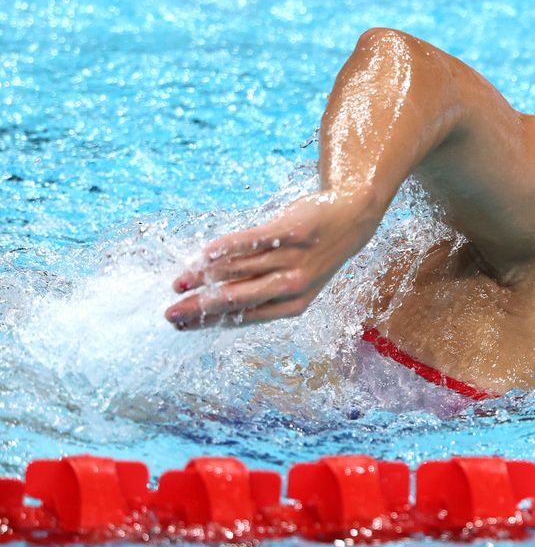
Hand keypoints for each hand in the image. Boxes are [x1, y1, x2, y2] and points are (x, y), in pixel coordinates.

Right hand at [165, 190, 381, 329]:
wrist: (351, 219)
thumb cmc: (313, 255)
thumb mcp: (295, 283)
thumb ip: (261, 293)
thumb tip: (213, 304)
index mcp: (293, 305)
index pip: (243, 317)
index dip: (209, 322)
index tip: (181, 327)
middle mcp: (293, 285)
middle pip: (236, 298)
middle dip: (199, 308)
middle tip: (169, 314)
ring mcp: (292, 258)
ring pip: (238, 269)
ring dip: (203, 276)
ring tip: (180, 281)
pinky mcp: (291, 232)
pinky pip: (251, 241)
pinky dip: (226, 247)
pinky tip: (204, 254)